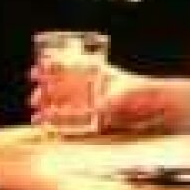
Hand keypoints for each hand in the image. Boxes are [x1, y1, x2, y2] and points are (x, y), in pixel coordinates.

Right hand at [28, 63, 187, 132]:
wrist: (156, 105)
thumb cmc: (142, 91)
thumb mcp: (125, 92)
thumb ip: (110, 100)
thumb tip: (99, 107)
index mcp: (98, 73)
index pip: (70, 66)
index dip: (53, 67)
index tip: (38, 69)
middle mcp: (92, 86)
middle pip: (63, 86)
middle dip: (46, 90)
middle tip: (34, 96)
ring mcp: (92, 101)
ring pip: (64, 102)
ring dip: (48, 106)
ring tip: (36, 112)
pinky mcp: (94, 118)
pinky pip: (71, 118)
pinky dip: (57, 120)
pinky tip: (46, 122)